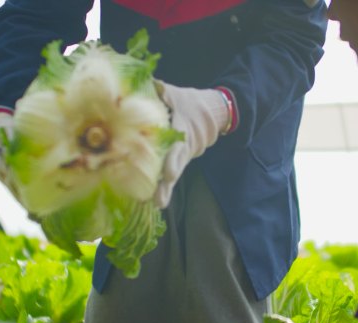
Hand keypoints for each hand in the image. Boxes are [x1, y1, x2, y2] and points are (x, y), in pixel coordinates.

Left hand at [153, 80, 232, 207]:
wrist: (214, 113)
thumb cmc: (190, 102)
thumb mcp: (177, 94)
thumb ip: (160, 91)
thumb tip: (143, 84)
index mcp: (183, 130)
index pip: (179, 147)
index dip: (174, 161)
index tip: (169, 175)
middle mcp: (185, 147)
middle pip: (176, 167)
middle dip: (168, 184)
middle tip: (159, 200)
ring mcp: (184, 156)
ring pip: (173, 174)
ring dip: (165, 189)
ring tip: (157, 204)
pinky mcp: (180, 161)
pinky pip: (170, 174)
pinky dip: (163, 186)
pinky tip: (154, 200)